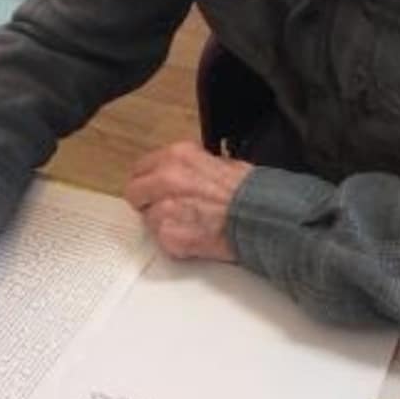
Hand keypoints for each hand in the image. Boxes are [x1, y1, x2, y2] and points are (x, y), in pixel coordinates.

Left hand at [124, 141, 252, 260]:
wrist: (264, 218)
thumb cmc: (251, 193)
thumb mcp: (222, 163)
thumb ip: (193, 167)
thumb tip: (183, 174)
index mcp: (177, 156)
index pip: (141, 168)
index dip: (149, 182)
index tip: (153, 190)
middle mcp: (166, 178)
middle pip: (135, 193)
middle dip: (148, 202)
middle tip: (166, 210)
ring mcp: (166, 208)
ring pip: (148, 219)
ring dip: (164, 224)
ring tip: (191, 225)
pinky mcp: (170, 235)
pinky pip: (162, 240)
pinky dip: (176, 243)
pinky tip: (195, 237)